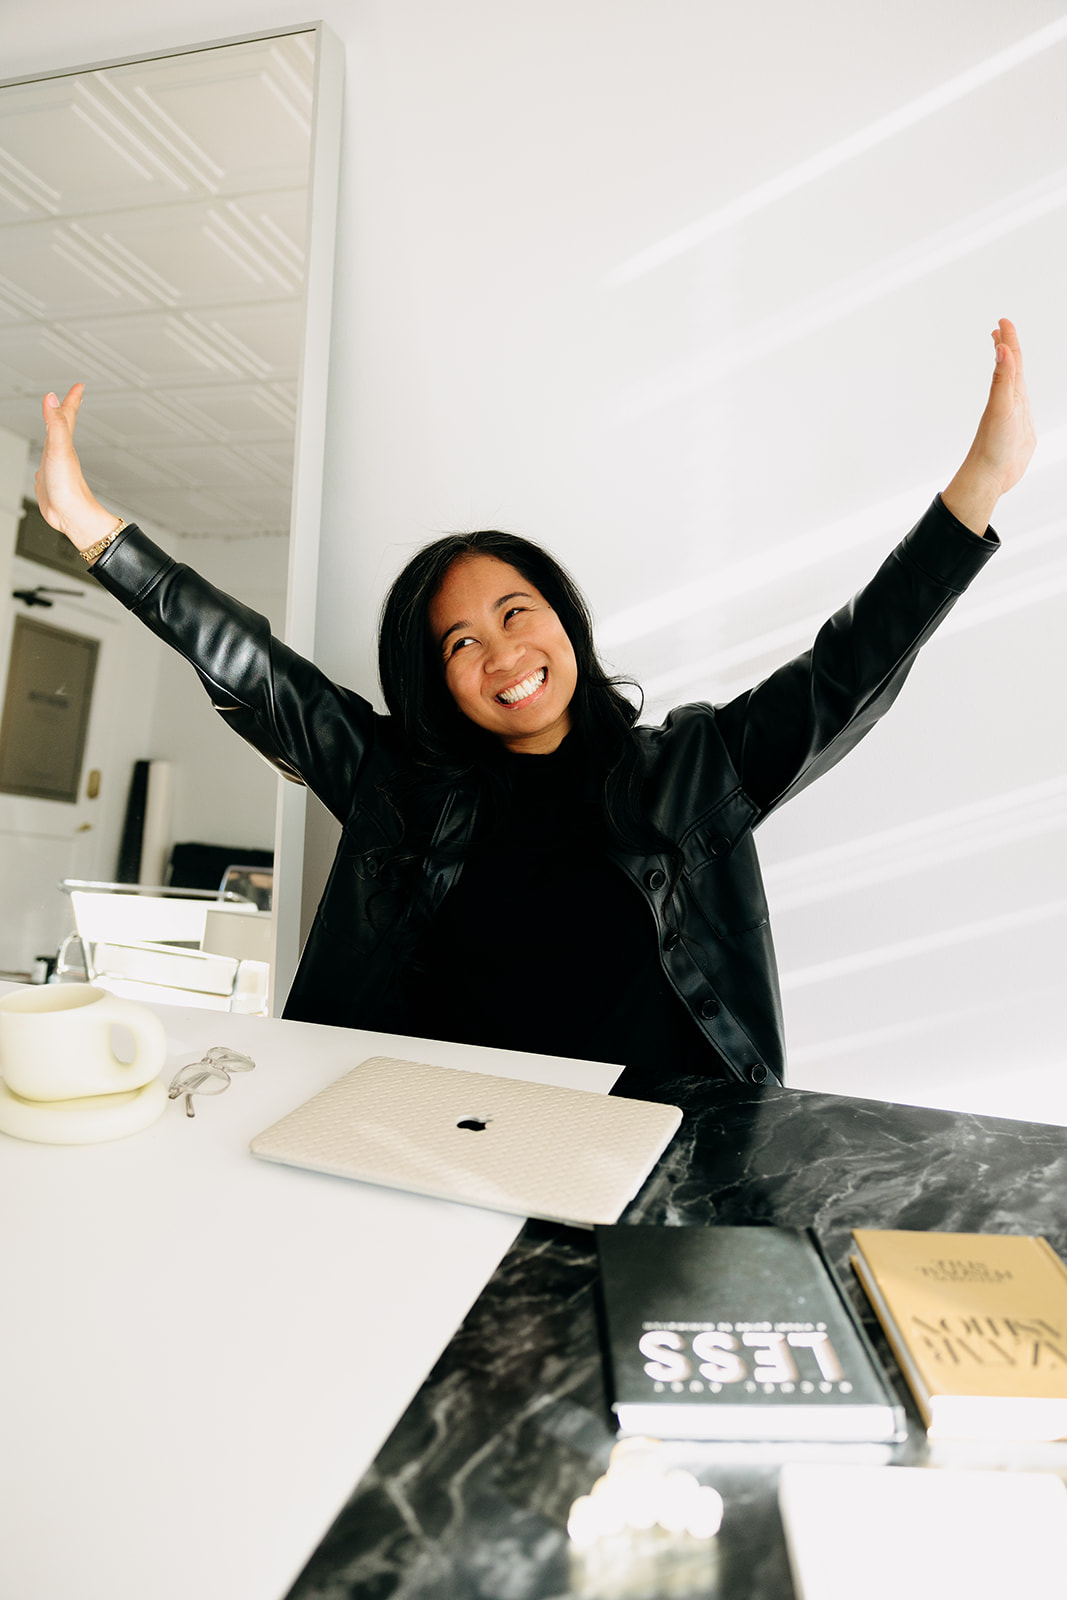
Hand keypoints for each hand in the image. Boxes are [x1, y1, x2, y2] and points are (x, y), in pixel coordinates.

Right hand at [35, 384, 120, 551]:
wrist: (71, 516)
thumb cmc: (68, 486)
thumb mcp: (59, 449)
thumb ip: (55, 423)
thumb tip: (51, 398)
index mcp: (64, 443)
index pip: (68, 415)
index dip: (72, 399)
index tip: (79, 385)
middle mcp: (61, 452)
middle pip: (62, 427)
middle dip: (63, 411)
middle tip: (67, 398)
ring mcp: (54, 467)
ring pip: (54, 445)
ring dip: (53, 433)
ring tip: (52, 428)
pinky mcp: (48, 482)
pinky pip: (45, 466)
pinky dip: (44, 460)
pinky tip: (42, 465)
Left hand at [942, 319, 1036, 534]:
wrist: (990, 478)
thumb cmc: (992, 446)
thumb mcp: (1001, 408)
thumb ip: (1002, 379)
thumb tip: (1001, 347)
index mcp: (1007, 393)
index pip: (1009, 359)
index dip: (1008, 338)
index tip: (1002, 320)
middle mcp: (1011, 401)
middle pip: (1012, 368)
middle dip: (1008, 346)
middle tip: (1002, 328)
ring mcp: (1016, 416)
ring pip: (1017, 386)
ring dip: (1014, 369)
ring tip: (1010, 357)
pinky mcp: (1021, 432)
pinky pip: (1024, 407)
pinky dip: (1022, 396)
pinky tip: (1020, 398)